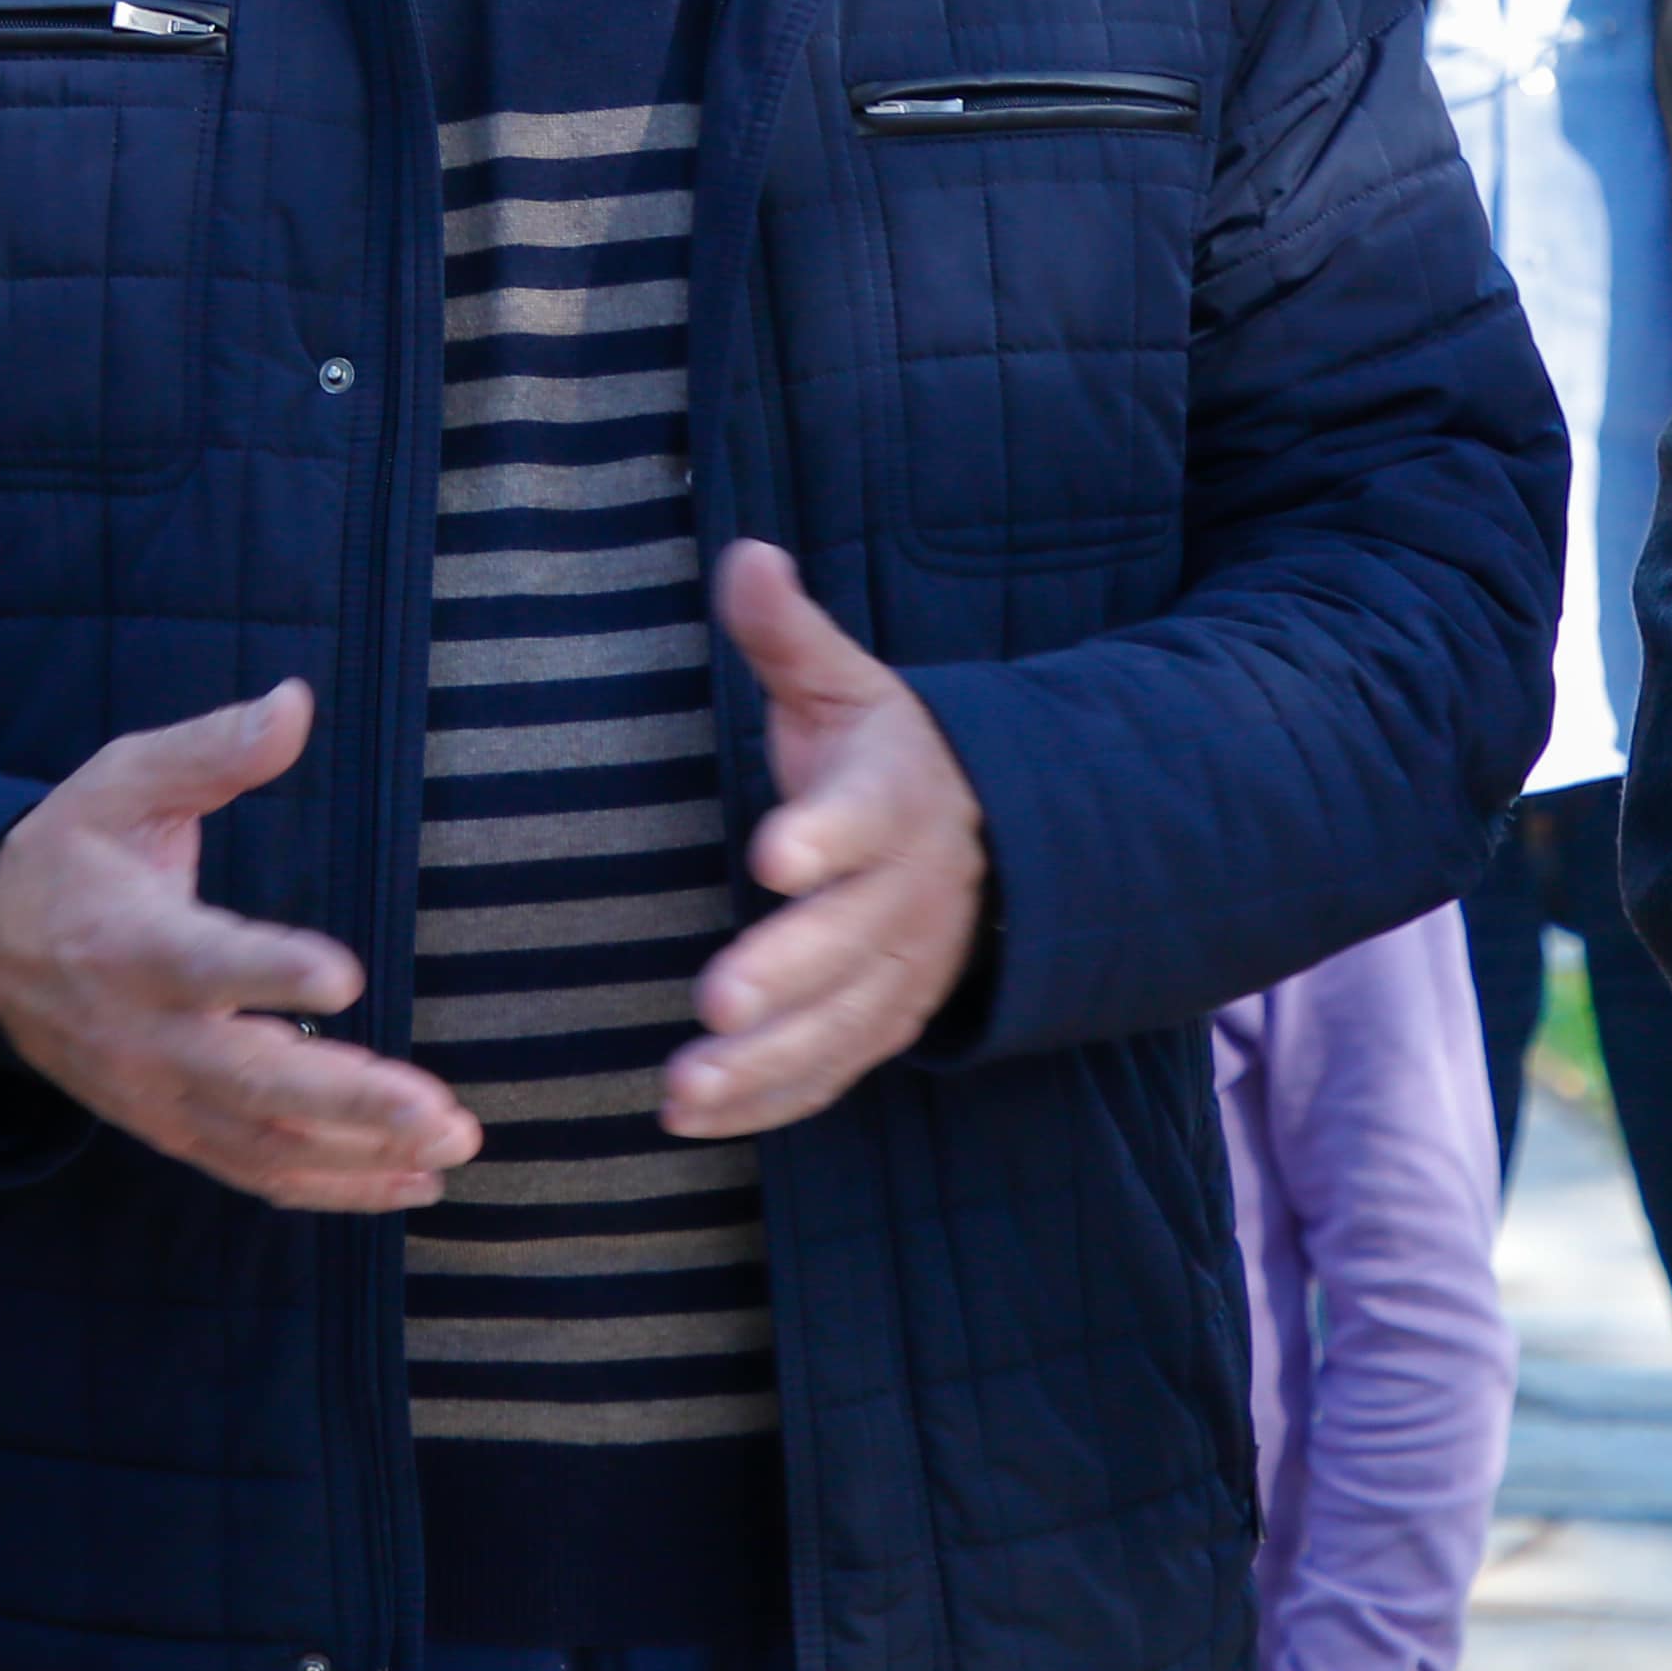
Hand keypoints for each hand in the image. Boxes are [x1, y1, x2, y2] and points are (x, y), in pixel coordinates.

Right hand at [0, 682, 481, 1210]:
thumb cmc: (71, 856)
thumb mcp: (120, 784)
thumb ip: (208, 752)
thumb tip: (294, 703)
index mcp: (131, 942)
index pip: (203, 964)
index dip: (269, 972)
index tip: (345, 976)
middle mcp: (146, 1035)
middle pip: (252, 1080)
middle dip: (352, 1103)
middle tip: (441, 1116)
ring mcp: (160, 1095)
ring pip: (265, 1142)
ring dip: (361, 1157)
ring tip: (448, 1151)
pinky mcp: (173, 1129)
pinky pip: (256, 1172)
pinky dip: (333, 1189)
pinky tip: (408, 1187)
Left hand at [662, 546, 988, 1144]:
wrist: (988, 845)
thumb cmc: (884, 756)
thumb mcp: (846, 686)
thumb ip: (788, 634)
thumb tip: (748, 555)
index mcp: (893, 799)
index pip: (862, 817)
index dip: (823, 835)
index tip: (771, 853)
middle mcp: (903, 895)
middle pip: (849, 940)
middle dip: (787, 972)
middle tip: (718, 1001)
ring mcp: (897, 971)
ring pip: (839, 1025)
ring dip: (764, 1062)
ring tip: (684, 1086)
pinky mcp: (880, 1025)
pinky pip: (830, 1072)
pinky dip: (769, 1101)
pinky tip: (695, 1115)